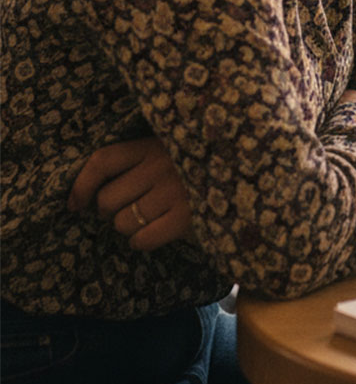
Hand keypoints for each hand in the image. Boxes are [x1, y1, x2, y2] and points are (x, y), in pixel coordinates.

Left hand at [68, 137, 193, 251]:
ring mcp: (174, 191)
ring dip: (131, 226)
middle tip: (135, 205)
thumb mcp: (172, 148)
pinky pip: (141, 240)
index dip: (81, 185)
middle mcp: (160, 165)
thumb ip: (140, 159)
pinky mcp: (186, 217)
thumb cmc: (203, 163)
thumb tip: (92, 192)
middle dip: (114, 209)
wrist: (252, 174)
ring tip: (153, 215)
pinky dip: (144, 240)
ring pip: (122, 223)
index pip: (102, 161)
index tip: (76, 203)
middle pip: (107, 200)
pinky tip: (160, 229)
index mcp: (154, 144)